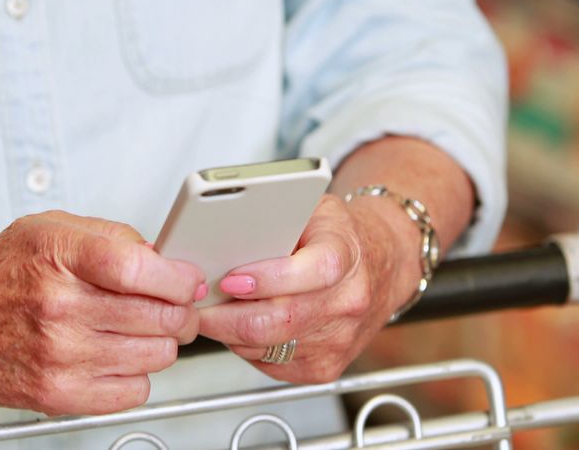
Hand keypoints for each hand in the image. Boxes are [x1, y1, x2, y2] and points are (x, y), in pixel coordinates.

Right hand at [0, 211, 205, 414]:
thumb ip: (112, 236)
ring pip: (155, 356)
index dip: (179, 277)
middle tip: (171, 304)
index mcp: (59, 256)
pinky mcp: (58, 394)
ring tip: (136, 328)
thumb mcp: (49, 228)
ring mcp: (60, 355)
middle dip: (178, 309)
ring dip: (158, 342)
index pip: (142, 269)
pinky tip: (115, 355)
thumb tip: (165, 261)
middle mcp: (59, 307)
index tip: (186, 280)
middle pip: (160, 316)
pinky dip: (136, 375)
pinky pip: (134, 392)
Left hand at [197, 194, 421, 382]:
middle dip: (226, 316)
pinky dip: (246, 347)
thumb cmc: (338, 235)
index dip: (265, 279)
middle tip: (198, 304)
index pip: (309, 273)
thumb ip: (273, 219)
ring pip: (265, 347)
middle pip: (277, 322)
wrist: (380, 265)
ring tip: (218, 309)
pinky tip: (245, 324)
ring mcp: (337, 340)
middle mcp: (346, 302)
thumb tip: (222, 233)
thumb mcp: (311, 210)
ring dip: (230, 332)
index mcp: (343, 256)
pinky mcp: (324, 368)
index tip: (230, 278)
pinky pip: (269, 364)